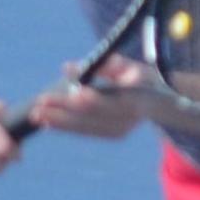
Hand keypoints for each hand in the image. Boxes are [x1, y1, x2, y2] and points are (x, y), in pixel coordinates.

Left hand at [25, 56, 153, 140]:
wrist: (162, 99)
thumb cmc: (141, 74)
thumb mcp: (127, 65)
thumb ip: (100, 65)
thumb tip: (67, 67)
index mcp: (137, 98)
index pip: (110, 101)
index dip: (91, 100)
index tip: (73, 95)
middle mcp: (129, 118)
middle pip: (93, 116)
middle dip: (65, 111)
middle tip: (40, 104)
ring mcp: (121, 129)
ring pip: (87, 127)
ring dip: (60, 122)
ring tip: (37, 115)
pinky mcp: (114, 134)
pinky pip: (87, 131)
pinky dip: (67, 127)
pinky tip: (48, 122)